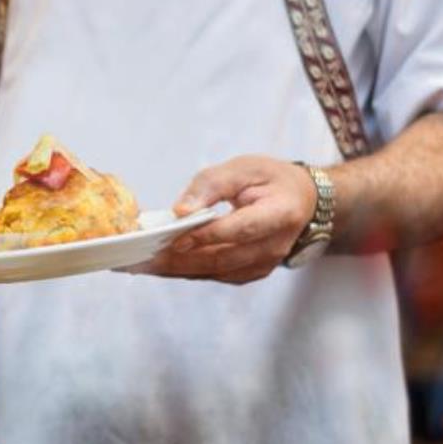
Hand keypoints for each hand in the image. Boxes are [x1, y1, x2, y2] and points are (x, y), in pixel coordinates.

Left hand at [124, 156, 317, 283]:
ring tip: (139, 264)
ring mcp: (263, 265)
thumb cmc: (271, 180)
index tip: (173, 237)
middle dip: (177, 259)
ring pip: (213, 272)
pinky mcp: (250, 273)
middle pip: (220, 258)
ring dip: (174, 269)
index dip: (205, 235)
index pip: (238, 230)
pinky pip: (213, 275)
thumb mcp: (245, 167)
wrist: (303, 203)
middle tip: (140, 256)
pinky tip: (157, 266)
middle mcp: (274, 247)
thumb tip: (180, 210)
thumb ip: (212, 185)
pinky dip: (184, 271)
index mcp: (279, 215)